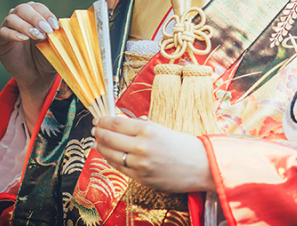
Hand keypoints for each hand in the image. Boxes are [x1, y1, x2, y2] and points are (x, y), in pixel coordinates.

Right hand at [0, 2, 58, 129]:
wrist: (39, 77)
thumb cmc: (50, 57)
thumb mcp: (57, 43)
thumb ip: (61, 31)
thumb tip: (75, 22)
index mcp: (35, 15)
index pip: (37, 6)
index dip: (46, 13)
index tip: (55, 25)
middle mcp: (20, 19)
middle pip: (23, 8)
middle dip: (36, 18)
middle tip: (47, 30)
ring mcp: (8, 29)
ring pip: (12, 18)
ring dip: (26, 26)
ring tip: (37, 36)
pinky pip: (3, 33)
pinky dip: (13, 34)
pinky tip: (24, 39)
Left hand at [93, 116, 215, 193]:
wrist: (201, 166)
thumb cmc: (185, 146)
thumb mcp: (163, 129)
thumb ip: (141, 127)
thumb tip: (121, 122)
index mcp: (148, 130)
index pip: (117, 123)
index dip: (104, 121)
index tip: (98, 119)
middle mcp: (141, 147)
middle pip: (109, 138)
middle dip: (99, 133)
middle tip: (94, 129)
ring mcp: (139, 164)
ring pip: (110, 154)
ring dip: (101, 147)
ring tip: (97, 142)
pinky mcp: (140, 177)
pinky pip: (119, 167)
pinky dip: (111, 160)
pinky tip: (108, 155)